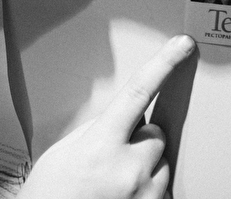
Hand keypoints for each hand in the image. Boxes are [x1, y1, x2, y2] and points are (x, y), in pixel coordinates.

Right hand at [16, 35, 196, 198]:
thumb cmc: (48, 196)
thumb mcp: (63, 153)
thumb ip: (97, 129)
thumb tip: (123, 118)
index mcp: (101, 145)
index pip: (140, 91)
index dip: (164, 64)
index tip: (182, 46)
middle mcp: (127, 168)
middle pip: (156, 134)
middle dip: (140, 138)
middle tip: (113, 157)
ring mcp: (143, 193)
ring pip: (162, 162)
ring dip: (145, 166)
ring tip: (114, 181)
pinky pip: (163, 188)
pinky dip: (147, 188)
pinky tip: (121, 195)